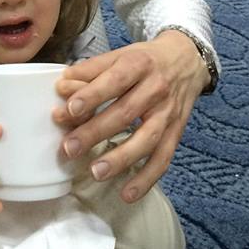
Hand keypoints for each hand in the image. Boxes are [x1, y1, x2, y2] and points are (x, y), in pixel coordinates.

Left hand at [53, 31, 208, 202]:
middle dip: (96, 132)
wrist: (186, 60)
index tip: (70, 109)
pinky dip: (147, 178)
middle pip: (126, 112)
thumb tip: (62, 86)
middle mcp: (156, 88)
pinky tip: (127, 193)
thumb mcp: (119, 54)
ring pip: (146, 139)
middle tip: (70, 147)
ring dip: (121, 158)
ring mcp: (168, 113)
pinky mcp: (176, 132)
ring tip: (96, 172)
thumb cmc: (144, 59)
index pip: (115, 80)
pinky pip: (163, 158)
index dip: (93, 94)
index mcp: (138, 64)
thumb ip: (90, 69)